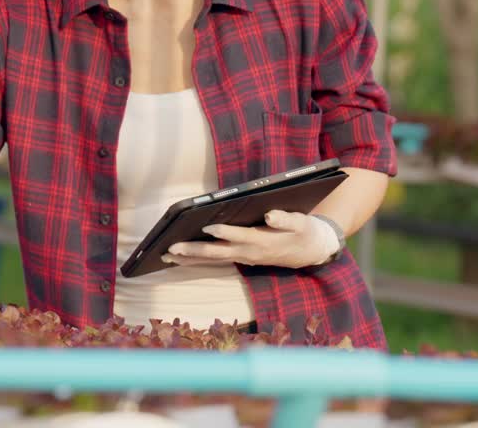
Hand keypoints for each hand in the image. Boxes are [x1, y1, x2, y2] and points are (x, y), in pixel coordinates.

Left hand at [163, 210, 341, 269]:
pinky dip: (197, 260)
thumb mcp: (300, 222)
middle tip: (171, 248)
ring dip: (190, 258)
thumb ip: (285, 218)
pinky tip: (180, 258)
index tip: (207, 227)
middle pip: (217, 253)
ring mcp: (243, 257)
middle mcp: (248, 252)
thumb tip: (270, 215)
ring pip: (212, 260)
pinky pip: (215, 261)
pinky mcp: (241, 258)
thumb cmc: (303, 232)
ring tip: (166, 256)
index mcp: (262, 241)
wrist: (311, 251)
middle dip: (194, 250)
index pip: (239, 236)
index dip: (224, 233)